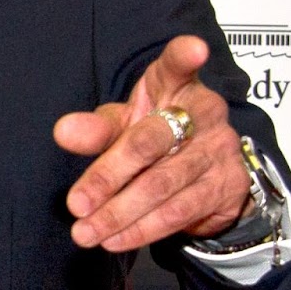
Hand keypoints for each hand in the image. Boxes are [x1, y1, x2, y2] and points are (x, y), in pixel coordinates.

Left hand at [53, 34, 250, 252]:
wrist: (206, 173)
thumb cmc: (156, 134)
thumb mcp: (124, 124)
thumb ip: (96, 128)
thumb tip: (63, 132)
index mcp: (176, 84)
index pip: (179, 64)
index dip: (186, 55)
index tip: (193, 50)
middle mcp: (204, 112)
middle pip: (150, 141)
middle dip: (108, 175)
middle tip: (76, 204)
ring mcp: (218, 150)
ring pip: (162, 184)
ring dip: (119, 213)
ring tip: (86, 232)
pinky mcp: (226, 186)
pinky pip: (179, 211)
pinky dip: (143, 229)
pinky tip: (115, 239)